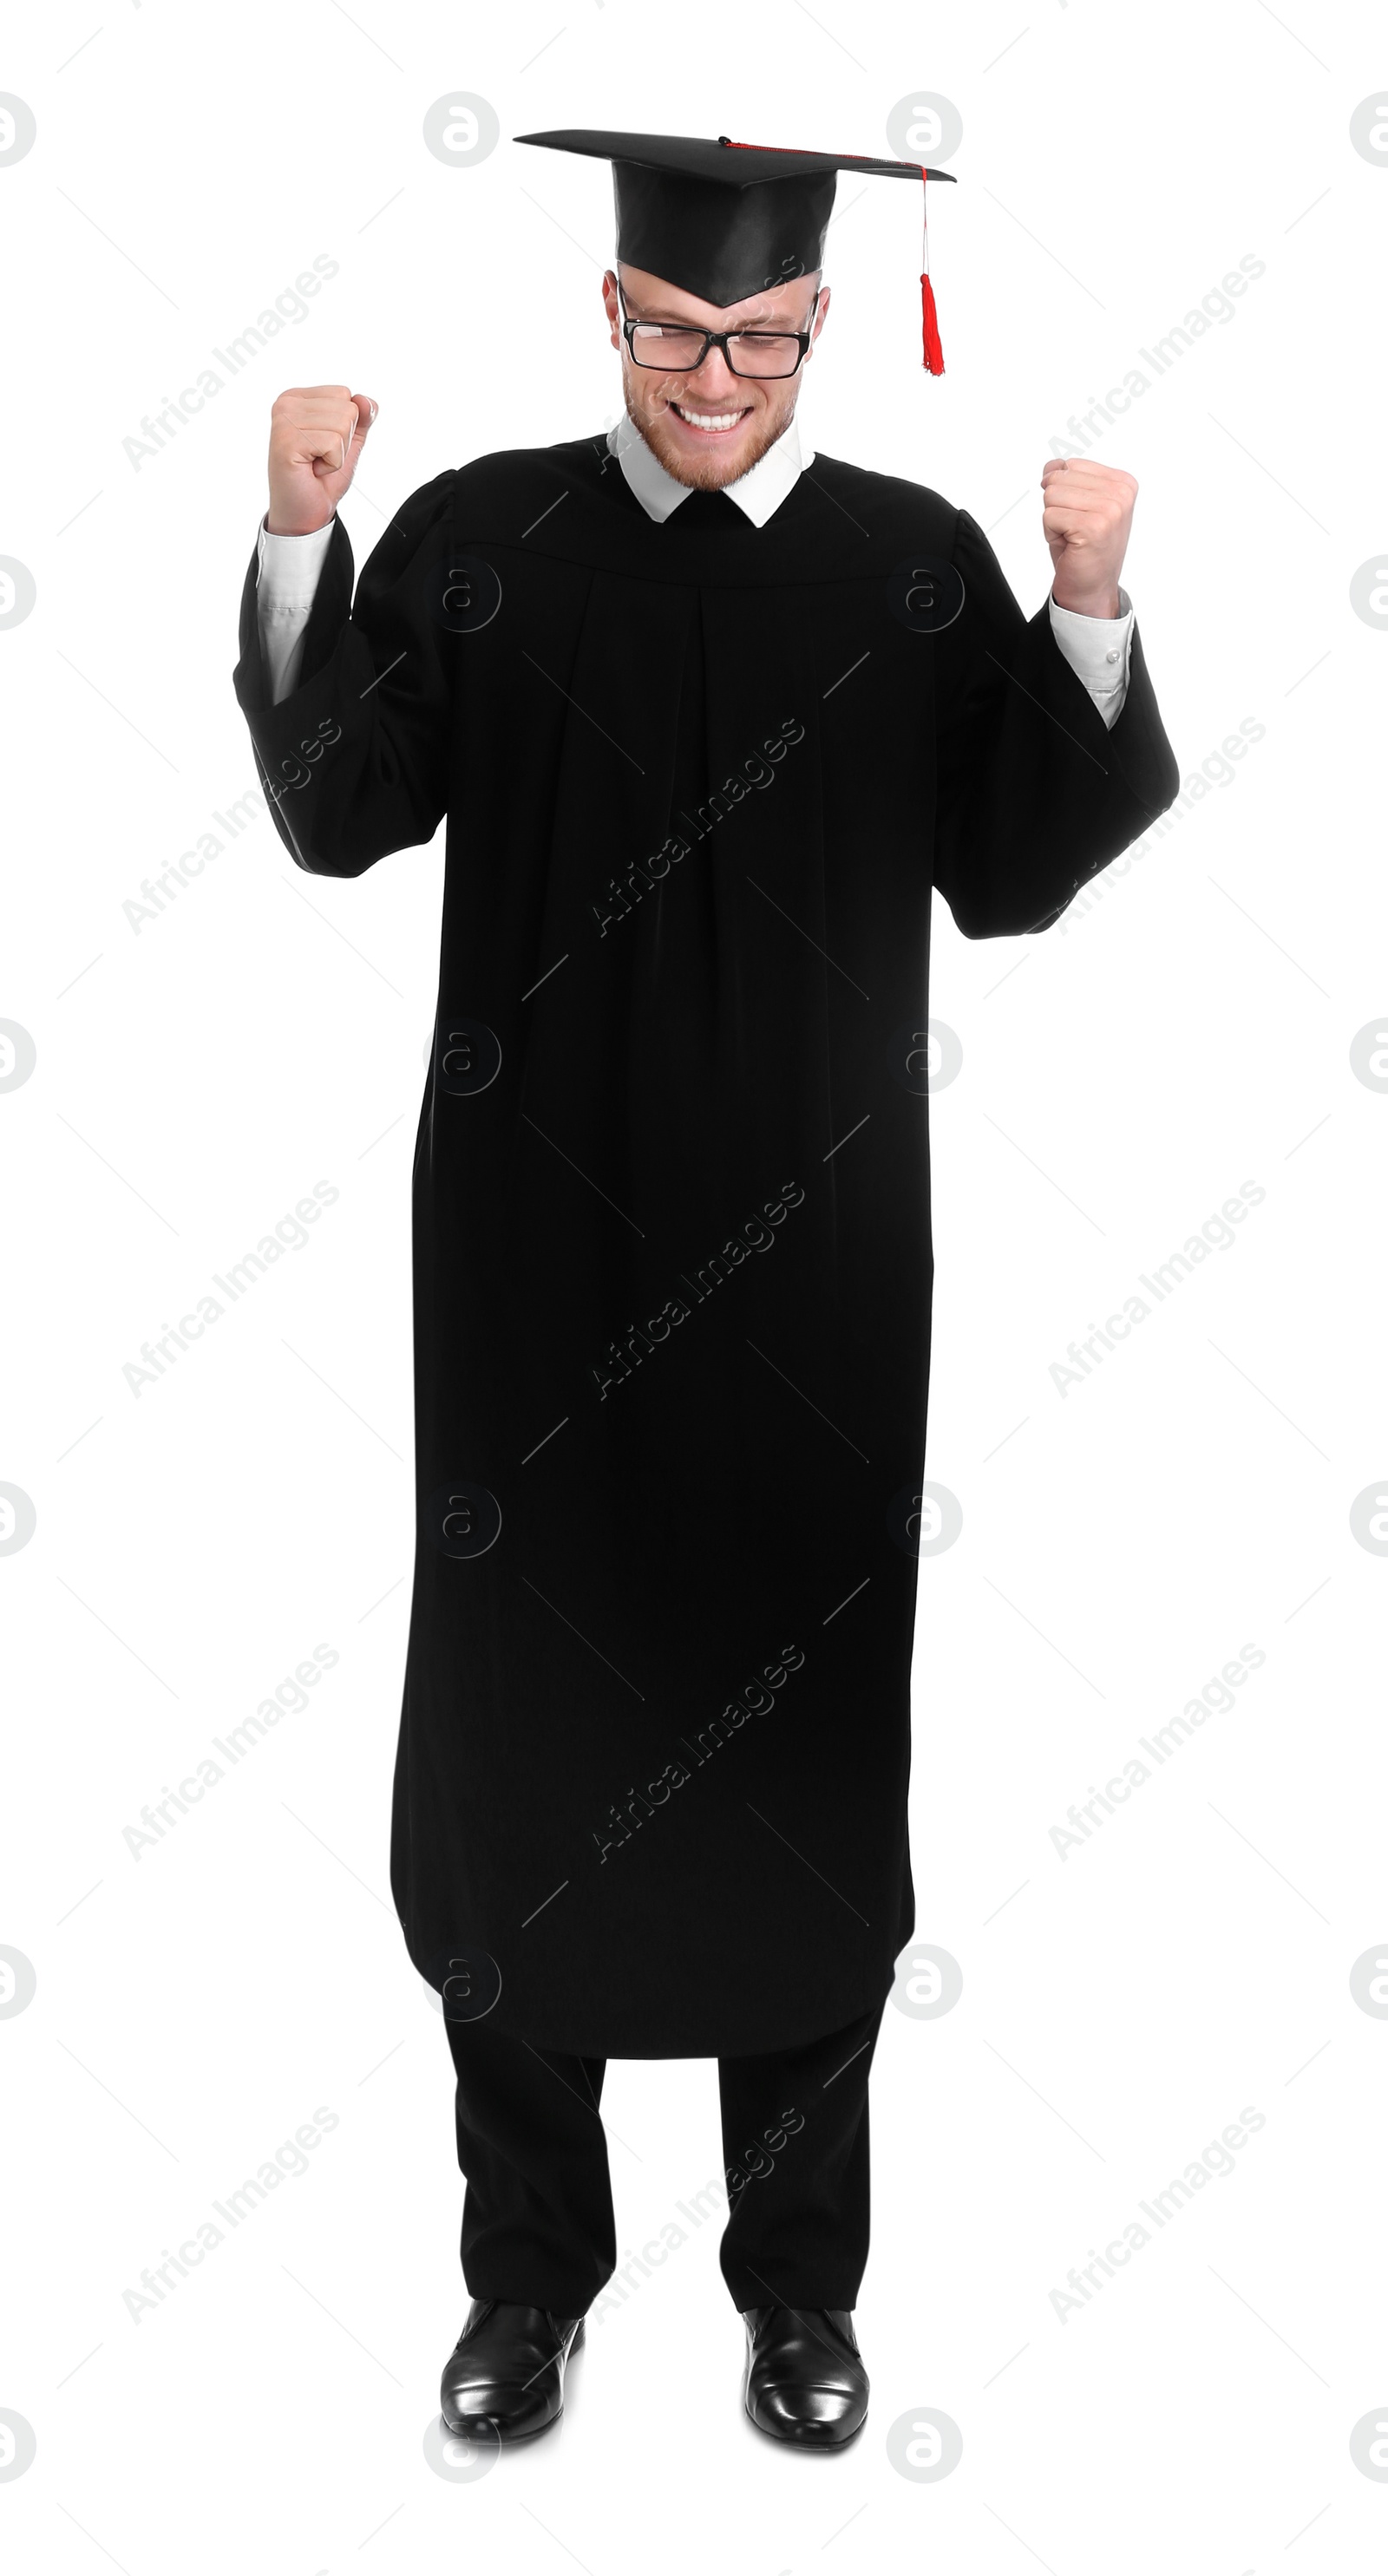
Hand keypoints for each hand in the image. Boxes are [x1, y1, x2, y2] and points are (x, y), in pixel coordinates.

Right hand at [266, 384, 377, 535]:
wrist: (305, 513)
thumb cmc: (321, 479)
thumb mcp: (349, 442)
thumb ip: (362, 418)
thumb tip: (366, 400)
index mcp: (297, 398)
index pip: (344, 393)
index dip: (346, 427)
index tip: (322, 445)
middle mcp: (286, 403)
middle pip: (347, 407)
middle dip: (343, 441)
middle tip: (319, 458)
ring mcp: (283, 420)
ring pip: (342, 424)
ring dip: (337, 453)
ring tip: (315, 463)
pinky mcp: (286, 440)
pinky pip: (334, 443)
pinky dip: (331, 464)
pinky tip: (311, 470)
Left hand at [1040, 456, 1135, 617]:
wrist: (1091, 588)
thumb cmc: (1084, 548)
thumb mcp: (1077, 504)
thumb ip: (1067, 478)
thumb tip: (1052, 466)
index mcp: (1123, 482)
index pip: (1071, 465)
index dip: (1065, 493)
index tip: (1081, 516)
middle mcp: (1121, 492)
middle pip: (1059, 478)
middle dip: (1057, 506)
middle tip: (1074, 530)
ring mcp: (1110, 509)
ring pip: (1051, 495)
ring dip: (1054, 520)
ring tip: (1072, 537)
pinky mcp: (1093, 526)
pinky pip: (1049, 515)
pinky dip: (1051, 533)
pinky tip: (1070, 545)